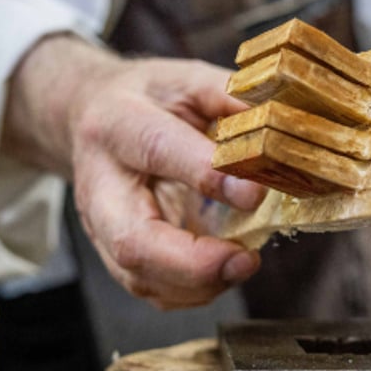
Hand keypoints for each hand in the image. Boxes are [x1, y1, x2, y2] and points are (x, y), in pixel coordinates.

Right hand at [4, 35, 265, 308]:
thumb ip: (229, 98)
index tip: (256, 192)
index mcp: (117, 124)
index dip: (206, 174)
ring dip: (198, 284)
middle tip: (245, 260)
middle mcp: (101, 183)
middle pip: (131, 239)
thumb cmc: (148, 98)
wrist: (90, 116)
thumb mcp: (187, 79)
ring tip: (243, 265)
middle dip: (192, 262)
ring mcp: (101, 226)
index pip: (157, 151)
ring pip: (138, 276)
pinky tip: (223, 274)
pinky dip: (191, 291)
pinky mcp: (114, 252)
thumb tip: (280, 125)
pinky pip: (149, 288)